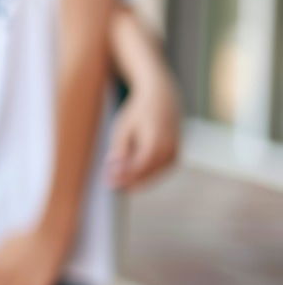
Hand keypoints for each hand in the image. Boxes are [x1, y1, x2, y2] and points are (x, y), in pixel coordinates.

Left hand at [105, 72, 180, 189]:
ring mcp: (175, 152)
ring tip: (119, 182)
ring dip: (138, 181)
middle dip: (129, 182)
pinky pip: (161, 170)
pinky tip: (133, 177)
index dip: (123, 178)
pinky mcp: (176, 154)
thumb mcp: (123, 128)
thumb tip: (114, 170)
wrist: (162, 98)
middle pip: (147, 174)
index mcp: (155, 142)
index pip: (138, 168)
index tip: (108, 184)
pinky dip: (148, 176)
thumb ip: (120, 150)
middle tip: (111, 186)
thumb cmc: (137, 112)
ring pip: (155, 175)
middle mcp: (169, 149)